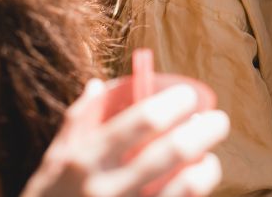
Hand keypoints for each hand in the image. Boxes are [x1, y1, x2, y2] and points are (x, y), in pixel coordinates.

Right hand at [22, 79, 229, 196]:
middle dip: (205, 131)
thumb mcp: (52, 162)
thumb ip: (77, 123)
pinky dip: (194, 196)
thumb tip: (99, 85)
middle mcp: (105, 189)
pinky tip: (196, 189)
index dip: (175, 103)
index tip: (189, 96)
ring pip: (185, 189)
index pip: (143, 120)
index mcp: (84, 160)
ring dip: (207, 170)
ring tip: (210, 161)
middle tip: (219, 121)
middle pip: (172, 151)